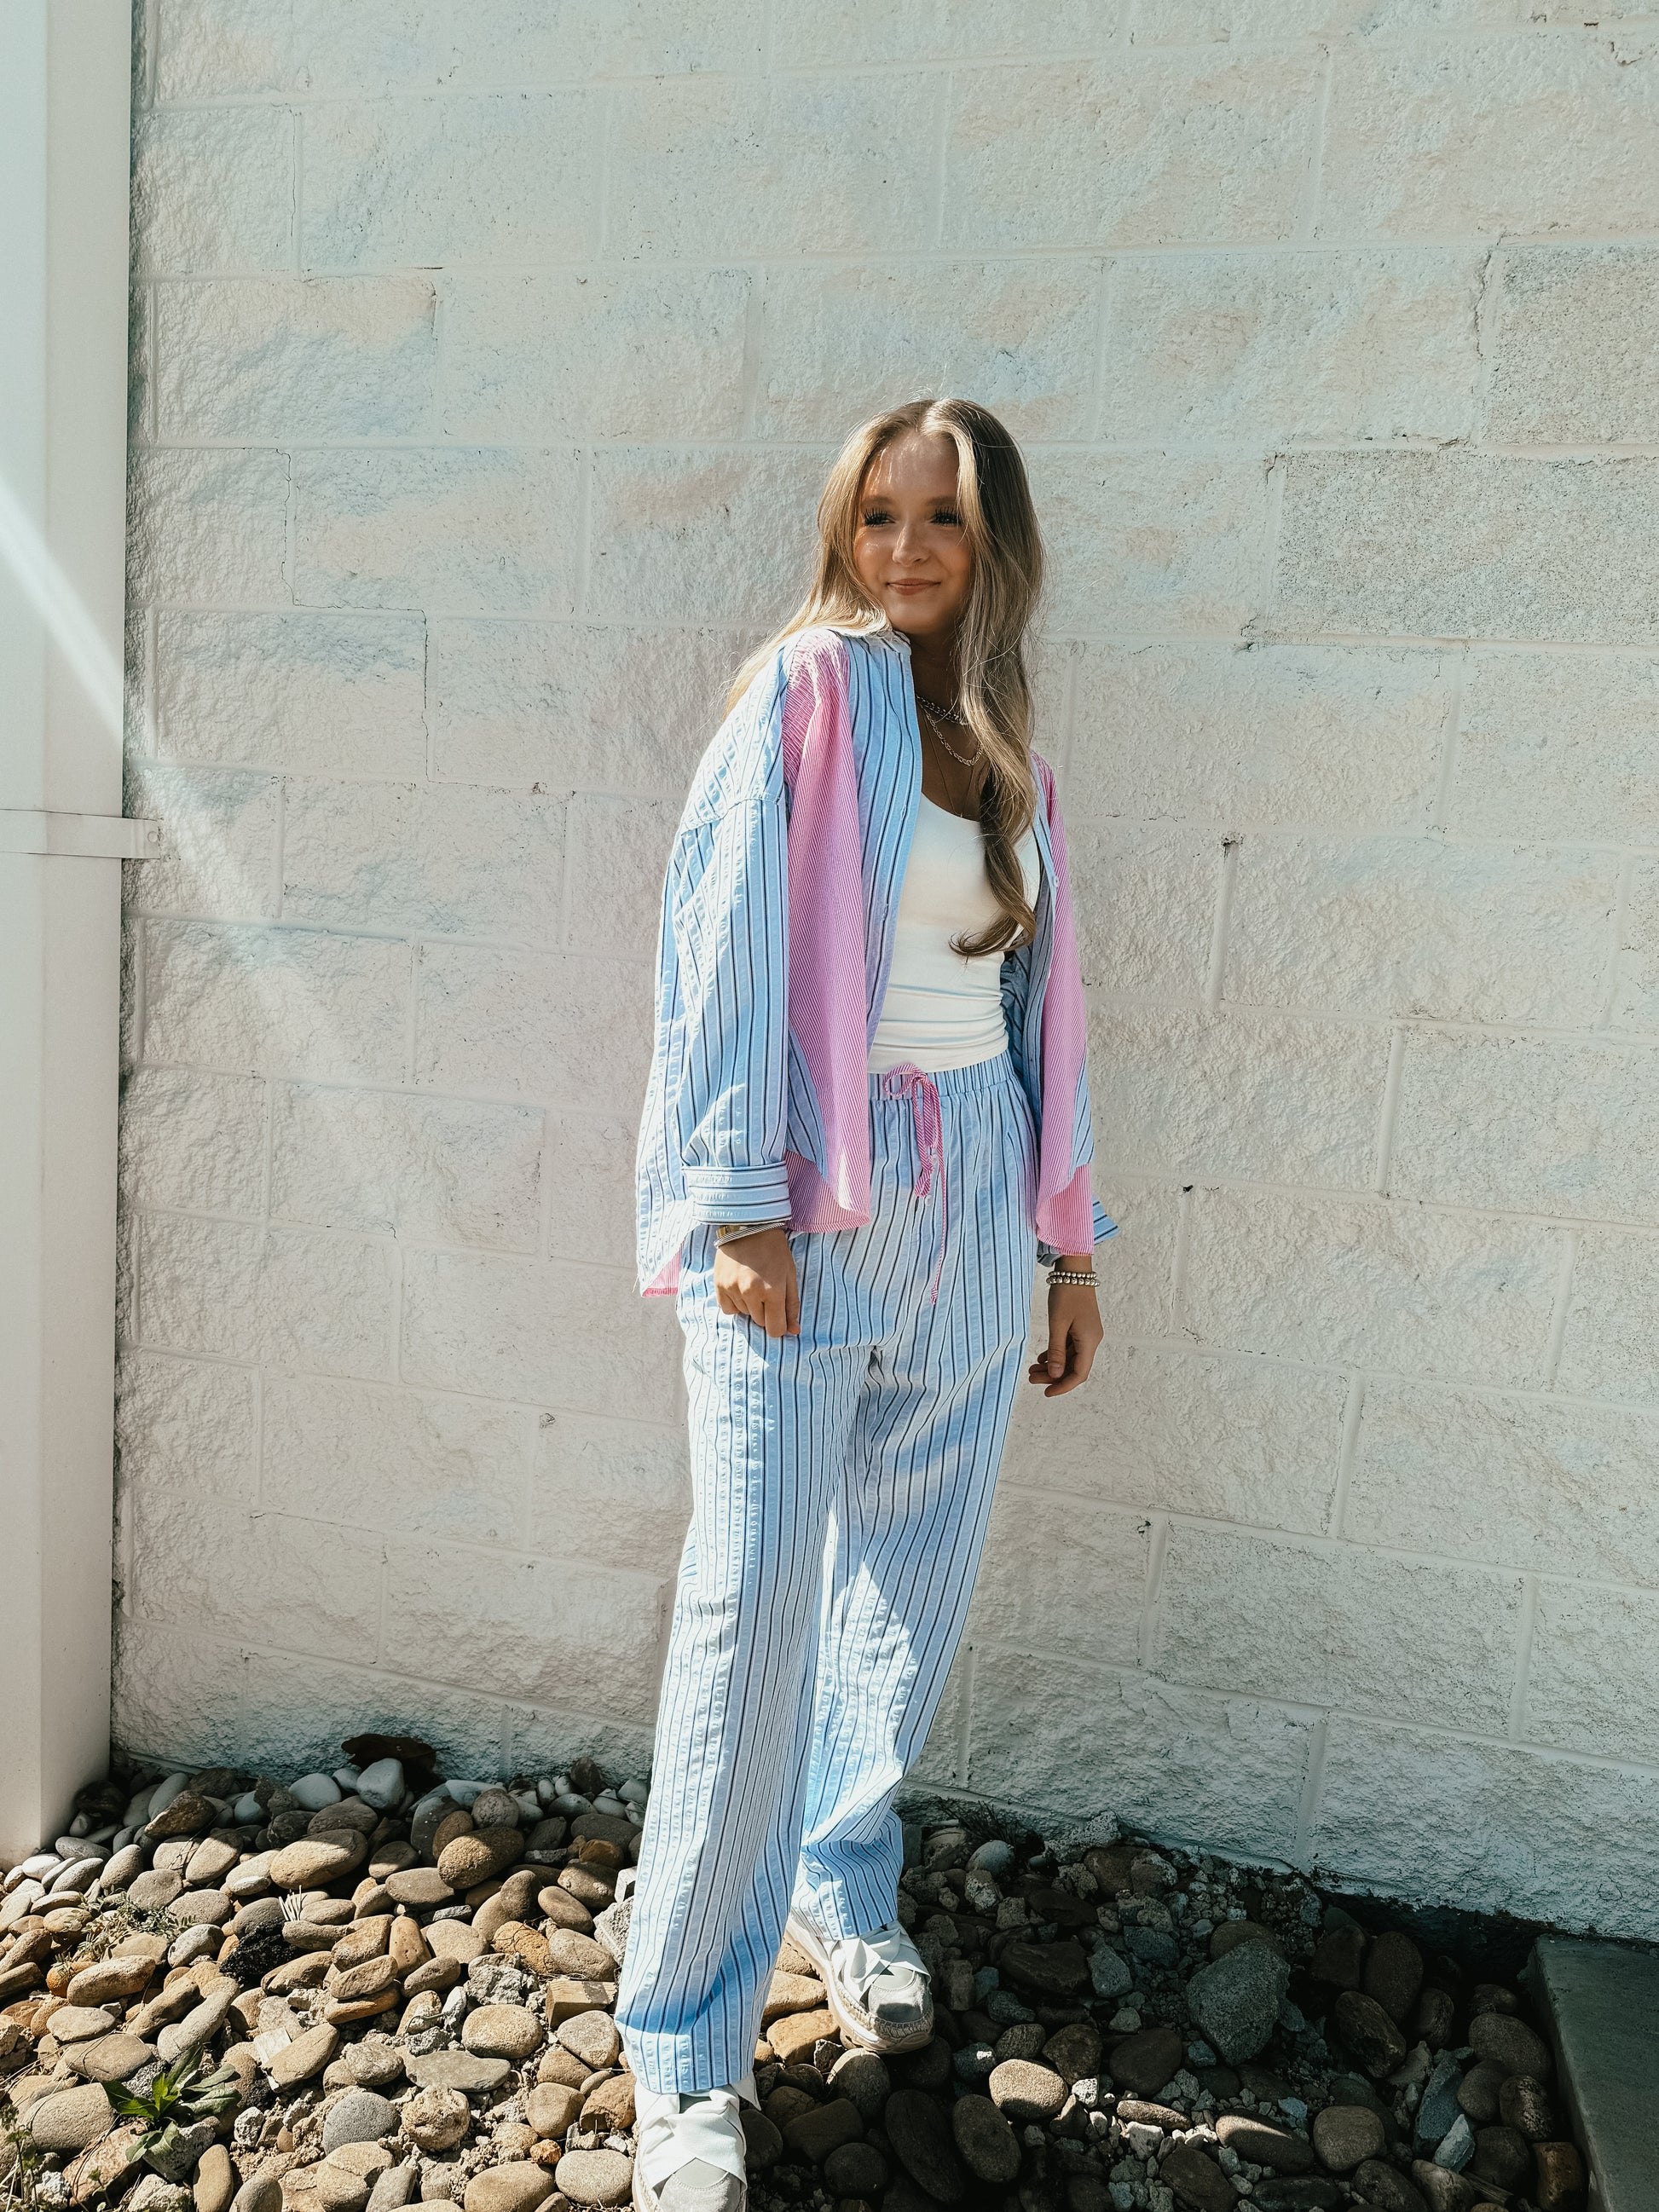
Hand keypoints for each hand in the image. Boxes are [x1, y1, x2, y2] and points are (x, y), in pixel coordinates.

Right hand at [713, 1227, 799, 1338]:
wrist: (748, 1225)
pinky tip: (740, 1286)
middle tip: (767, 1290)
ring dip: (751, 1305)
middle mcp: (751, 1293)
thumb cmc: (774, 1249)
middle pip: (760, 1322)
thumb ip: (791, 1304)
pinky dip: (735, 1303)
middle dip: (766, 1311)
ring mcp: (733, 1289)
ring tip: (753, 1283)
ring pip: (745, 1314)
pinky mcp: (719, 1285)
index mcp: (773, 1290)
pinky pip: (728, 1309)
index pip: (775, 1329)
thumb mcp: (789, 1274)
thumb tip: (794, 1331)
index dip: (780, 1327)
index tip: (780, 1318)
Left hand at [1029, 1260, 1101, 1396]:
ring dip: (1053, 1365)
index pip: (1079, 1374)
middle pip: (1074, 1367)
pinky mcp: (1081, 1327)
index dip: (1063, 1386)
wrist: (1074, 1270)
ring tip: (1032, 1369)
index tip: (1046, 1393)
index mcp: (1089, 1341)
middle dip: (1053, 1376)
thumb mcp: (1057, 1323)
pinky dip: (1056, 1354)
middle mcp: (1091, 1340)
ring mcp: (1087, 1334)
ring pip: (1070, 1358)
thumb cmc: (1066, 1294)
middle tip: (1031, 1378)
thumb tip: (1055, 1375)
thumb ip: (1056, 1350)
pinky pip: (1070, 1347)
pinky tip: (1042, 1357)